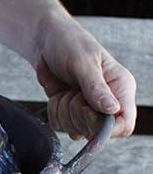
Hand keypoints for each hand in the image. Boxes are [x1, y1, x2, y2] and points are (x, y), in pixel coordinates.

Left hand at [34, 16, 136, 140]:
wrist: (47, 41)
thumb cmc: (70, 44)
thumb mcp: (83, 63)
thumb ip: (96, 88)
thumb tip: (113, 110)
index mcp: (120, 88)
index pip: (125, 125)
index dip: (107, 128)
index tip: (87, 111)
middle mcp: (108, 103)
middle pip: (96, 132)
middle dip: (78, 113)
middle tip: (73, 90)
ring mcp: (89, 110)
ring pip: (76, 131)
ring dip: (63, 111)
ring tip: (66, 88)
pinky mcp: (71, 113)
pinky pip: (60, 127)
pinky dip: (54, 111)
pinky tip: (58, 94)